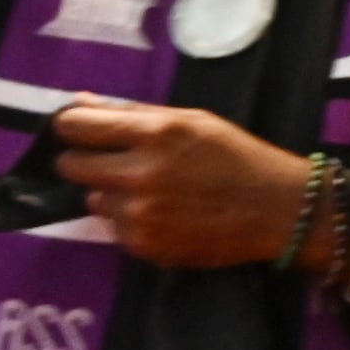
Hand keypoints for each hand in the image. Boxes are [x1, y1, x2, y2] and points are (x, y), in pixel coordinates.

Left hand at [50, 98, 318, 269]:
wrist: (278, 211)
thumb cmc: (237, 157)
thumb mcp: (193, 120)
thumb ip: (133, 113)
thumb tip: (78, 104)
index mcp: (155, 133)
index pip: (75, 126)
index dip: (70, 126)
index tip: (79, 131)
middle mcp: (140, 173)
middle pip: (72, 165)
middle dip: (86, 161)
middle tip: (114, 163)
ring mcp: (138, 214)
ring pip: (92, 199)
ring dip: (111, 194)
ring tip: (151, 192)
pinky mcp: (142, 245)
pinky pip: (114, 228)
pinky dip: (131, 220)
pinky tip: (165, 215)